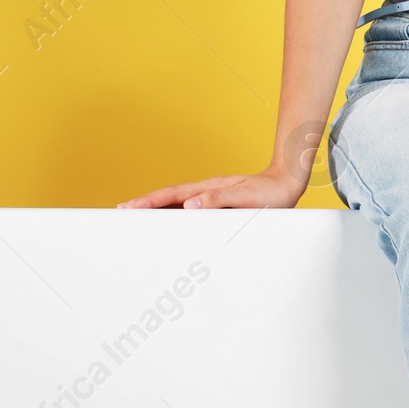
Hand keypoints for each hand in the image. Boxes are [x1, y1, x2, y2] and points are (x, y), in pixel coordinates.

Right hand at [118, 170, 305, 209]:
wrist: (287, 185)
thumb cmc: (270, 194)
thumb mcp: (246, 197)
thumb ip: (219, 200)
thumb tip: (189, 205)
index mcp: (208, 188)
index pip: (171, 195)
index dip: (148, 202)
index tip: (128, 208)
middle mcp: (206, 191)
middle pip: (168, 198)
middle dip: (144, 205)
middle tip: (120, 213)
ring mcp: (210, 197)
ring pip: (176, 204)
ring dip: (156, 210)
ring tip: (136, 219)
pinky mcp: (218, 204)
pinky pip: (189, 210)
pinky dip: (174, 215)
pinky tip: (168, 222)